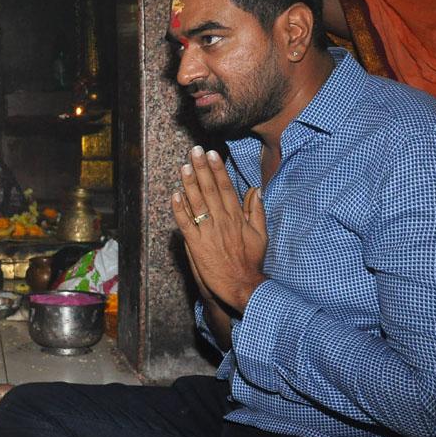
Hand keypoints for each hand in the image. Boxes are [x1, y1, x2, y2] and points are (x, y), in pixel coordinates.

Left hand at [171, 145, 266, 313]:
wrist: (243, 285)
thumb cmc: (251, 261)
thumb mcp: (260, 234)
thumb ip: (257, 211)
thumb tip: (256, 190)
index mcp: (237, 217)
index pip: (226, 188)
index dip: (218, 170)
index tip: (212, 154)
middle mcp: (223, 221)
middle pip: (210, 190)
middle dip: (202, 168)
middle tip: (195, 151)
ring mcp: (209, 232)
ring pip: (198, 203)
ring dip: (190, 183)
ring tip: (184, 166)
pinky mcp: (197, 245)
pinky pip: (186, 224)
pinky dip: (180, 210)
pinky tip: (175, 195)